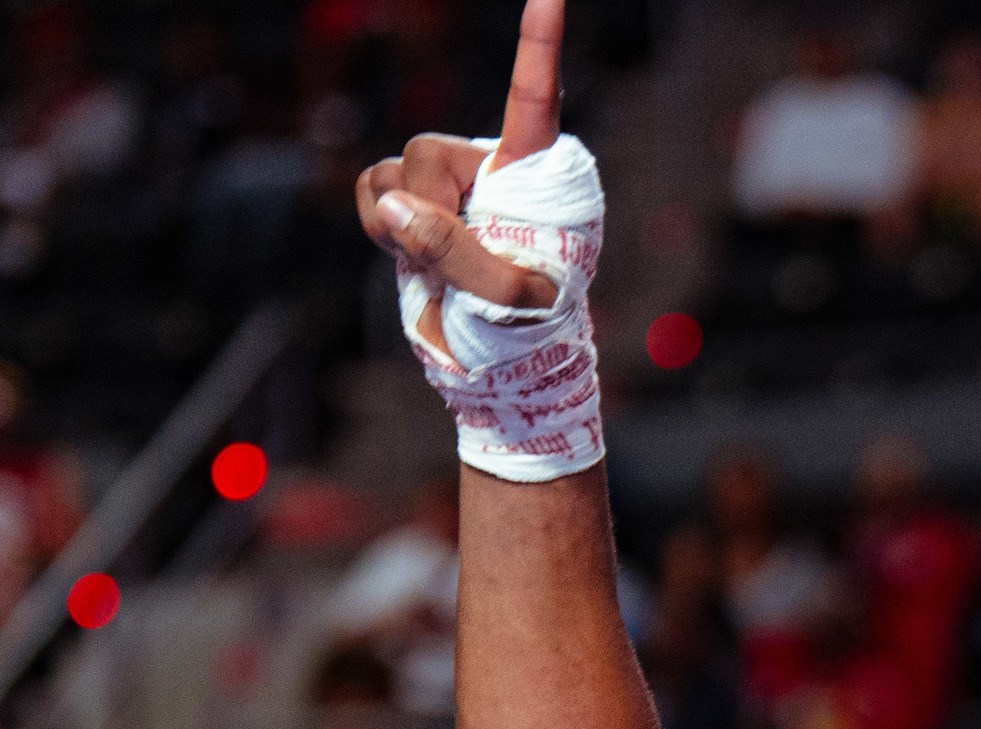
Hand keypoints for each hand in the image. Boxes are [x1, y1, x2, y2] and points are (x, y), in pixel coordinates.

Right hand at [355, 0, 564, 346]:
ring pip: (394, 173)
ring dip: (406, 229)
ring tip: (442, 270)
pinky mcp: (407, 201)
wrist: (501, 355)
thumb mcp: (514, 301)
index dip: (538, 48)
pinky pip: (369, 192)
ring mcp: (443, 182)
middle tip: (461, 267)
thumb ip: (461, 255)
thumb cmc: (529, 329)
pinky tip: (410, 256)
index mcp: (533, 175)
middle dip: (430, 213)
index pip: (534, 102)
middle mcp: (484, 165)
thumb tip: (394, 205)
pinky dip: (378, 228)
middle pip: (427, 153)